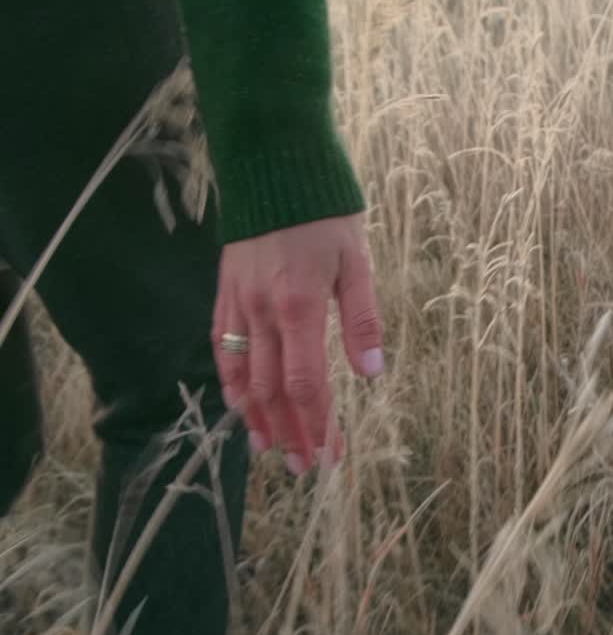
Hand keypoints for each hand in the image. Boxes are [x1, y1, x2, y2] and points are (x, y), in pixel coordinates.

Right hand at [211, 213, 382, 474]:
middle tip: (303, 467)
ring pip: (240, 374)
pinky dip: (228, 380)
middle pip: (271, 390)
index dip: (317, 425)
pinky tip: (237, 401)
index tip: (329, 455)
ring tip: (268, 448)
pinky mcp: (225, 291)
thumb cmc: (327, 214)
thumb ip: (363, 321)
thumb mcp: (359, 262)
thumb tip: (371, 374)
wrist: (275, 167)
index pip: (305, 385)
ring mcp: (238, 303)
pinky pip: (220, 345)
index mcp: (301, 307)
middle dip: (289, 432)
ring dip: (255, 416)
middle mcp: (263, 312)